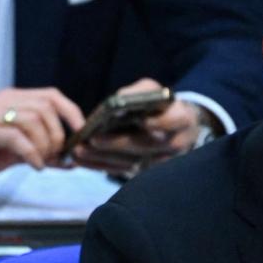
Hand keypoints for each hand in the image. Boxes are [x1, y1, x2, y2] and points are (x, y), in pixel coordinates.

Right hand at [0, 87, 85, 185]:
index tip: (81, 133)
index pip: (51, 95)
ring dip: (46, 145)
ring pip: (33, 120)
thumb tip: (70, 161)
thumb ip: (39, 151)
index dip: (71, 112)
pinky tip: (35, 166)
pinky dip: (32, 153)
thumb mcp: (11, 150)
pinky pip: (16, 138)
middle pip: (46, 108)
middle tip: (56, 156)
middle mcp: (1, 101)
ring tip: (43, 162)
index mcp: (11, 99)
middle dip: (58, 135)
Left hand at [74, 79, 209, 175]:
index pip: (174, 121)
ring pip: (132, 163)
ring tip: (80, 151)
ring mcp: (162, 161)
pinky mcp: (146, 172)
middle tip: (93, 139)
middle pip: (146, 145)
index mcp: (182, 118)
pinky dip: (101, 165)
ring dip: (104, 158)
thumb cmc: (159, 104)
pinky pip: (123, 171)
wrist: (175, 127)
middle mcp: (176, 143)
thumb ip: (138, 93)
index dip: (159, 123)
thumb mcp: (152, 91)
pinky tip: (82, 160)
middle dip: (118, 143)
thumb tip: (118, 101)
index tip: (141, 121)